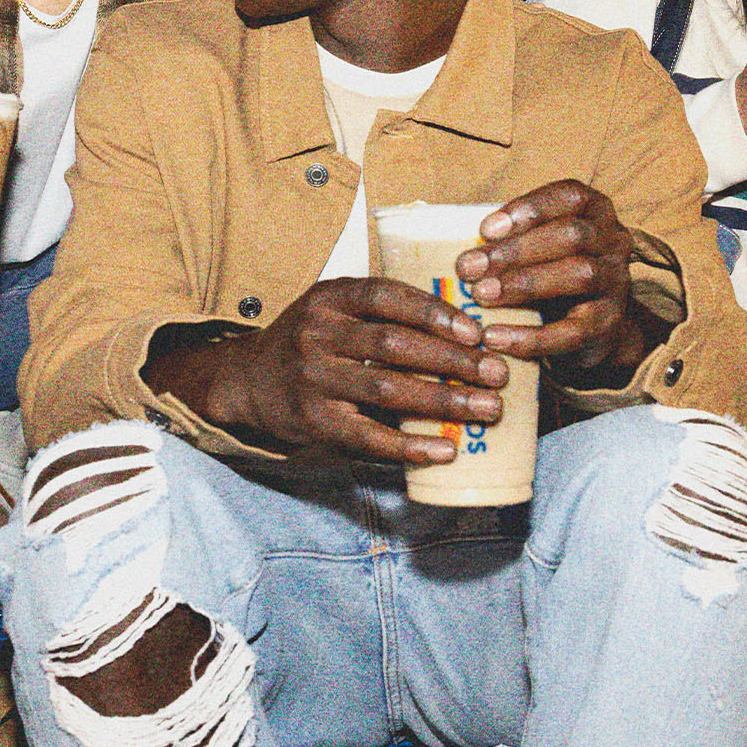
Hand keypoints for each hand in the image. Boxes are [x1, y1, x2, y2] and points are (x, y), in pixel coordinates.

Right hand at [210, 277, 508, 462]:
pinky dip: (409, 446)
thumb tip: (467, 329)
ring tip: (487, 409)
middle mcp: (318, 333)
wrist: (249, 380)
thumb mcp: (336, 308)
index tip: (475, 332)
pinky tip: (445, 450)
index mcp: (330, 297)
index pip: (387, 296)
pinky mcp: (312, 421)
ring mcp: (312, 378)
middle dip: (452, 361)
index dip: (433, 312)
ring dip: (443, 400)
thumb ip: (385, 311)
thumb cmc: (314, 341)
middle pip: (394, 344)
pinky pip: (367, 437)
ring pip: (386, 389)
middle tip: (497, 373)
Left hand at [454, 180, 642, 369]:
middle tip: (468, 268)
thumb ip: (512, 237)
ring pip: (579, 275)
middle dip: (516, 251)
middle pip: (572, 235)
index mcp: (596, 211)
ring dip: (524, 284)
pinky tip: (495, 337)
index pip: (570, 196)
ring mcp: (617, 283)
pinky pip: (572, 331)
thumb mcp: (539, 246)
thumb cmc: (553, 273)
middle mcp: (614, 241)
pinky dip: (530, 336)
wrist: (597, 329)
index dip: (529, 209)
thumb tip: (461, 245)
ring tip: (480, 295)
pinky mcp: (608, 326)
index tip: (485, 229)